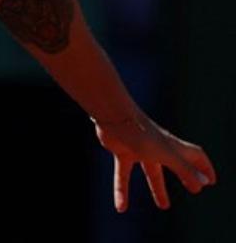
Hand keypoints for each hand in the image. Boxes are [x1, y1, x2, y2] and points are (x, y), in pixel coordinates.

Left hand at [93, 110, 216, 210]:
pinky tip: (121, 207)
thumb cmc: (141, 132)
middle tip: (193, 190)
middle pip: (175, 164)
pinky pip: (123, 175)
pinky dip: (122, 191)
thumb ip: (184, 169)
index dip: (204, 168)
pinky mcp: (122, 151)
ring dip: (157, 188)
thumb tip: (203, 183)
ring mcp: (140, 149)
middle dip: (185, 176)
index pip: (195, 156)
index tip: (211, 181)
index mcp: (172, 146)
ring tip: (164, 206)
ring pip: (151, 172)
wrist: (112, 115)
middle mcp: (157, 147)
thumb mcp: (165, 155)